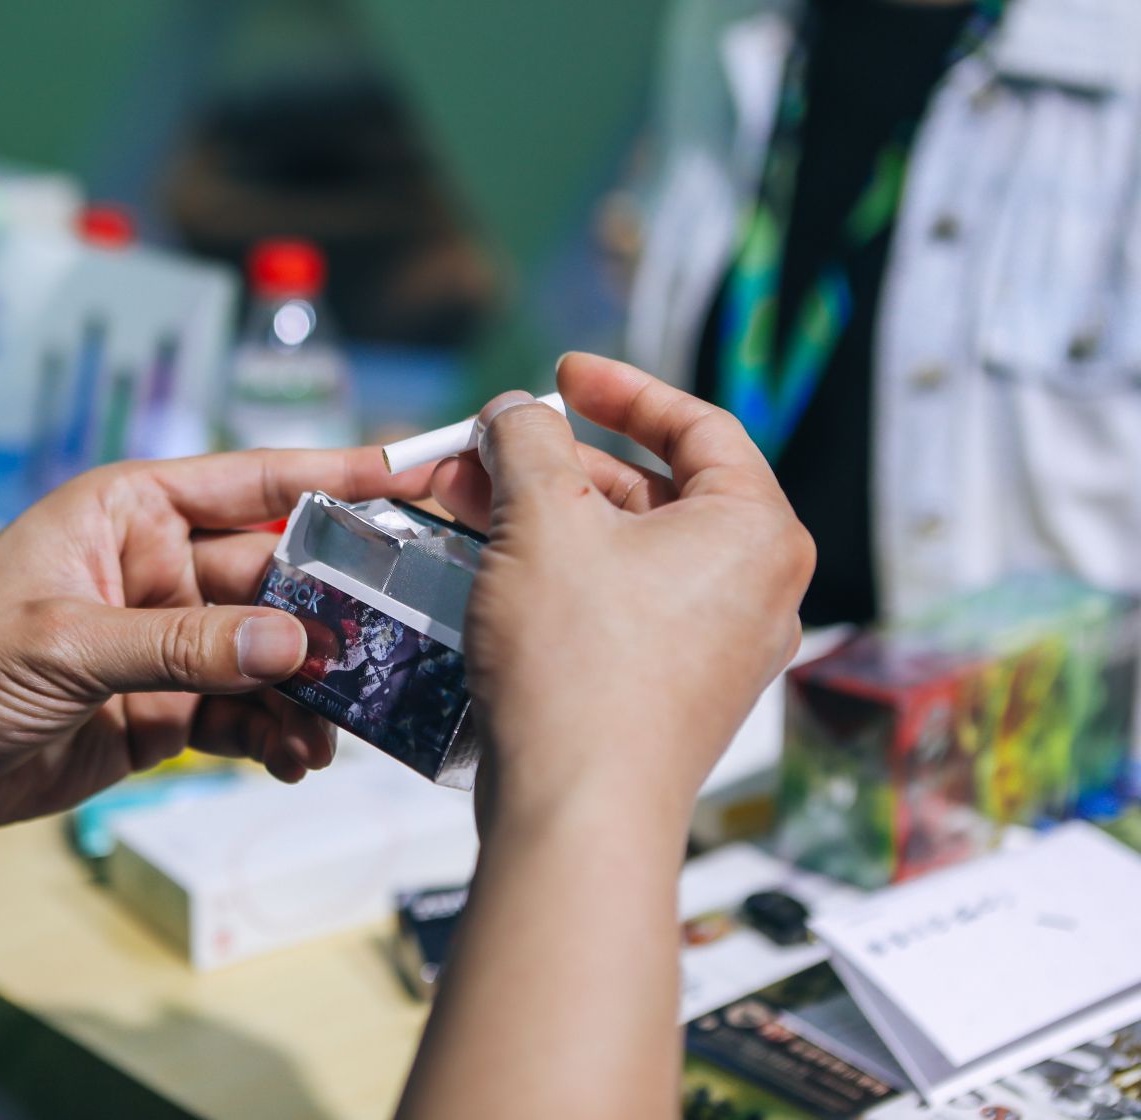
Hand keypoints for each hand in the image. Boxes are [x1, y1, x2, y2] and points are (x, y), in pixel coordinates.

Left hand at [0, 448, 431, 828]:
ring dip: (307, 690)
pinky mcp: (165, 708)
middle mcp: (161, 566)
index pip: (253, 482)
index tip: (412, 474)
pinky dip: (274, 736)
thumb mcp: (67, 644)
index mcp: (132, 510)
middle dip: (332, 613)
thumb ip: (182, 645)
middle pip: (276, 577)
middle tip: (394, 646)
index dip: (336, 477)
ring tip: (332, 733)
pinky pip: (243, 713)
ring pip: (269, 653)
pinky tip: (294, 761)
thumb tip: (294, 645)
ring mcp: (167, 640)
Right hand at [432, 352, 813, 830]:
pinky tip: (496, 569)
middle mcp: (757, 588)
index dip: (621, 389)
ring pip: (631, 551)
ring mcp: (721, 648)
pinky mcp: (676, 694)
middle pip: (656, 490)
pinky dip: (564, 576)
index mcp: (757, 530)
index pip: (698, 425)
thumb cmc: (579, 667)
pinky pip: (623, 607)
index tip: (562, 376)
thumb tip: (516, 413)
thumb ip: (528, 441)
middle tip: (488, 449)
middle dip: (560, 463)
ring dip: (550, 519)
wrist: (579, 812)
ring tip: (470, 504)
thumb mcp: (542, 518)